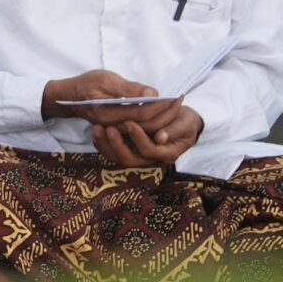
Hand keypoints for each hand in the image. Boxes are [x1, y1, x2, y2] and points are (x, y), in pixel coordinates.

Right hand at [41, 70, 179, 129]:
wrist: (68, 97)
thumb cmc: (85, 84)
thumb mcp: (105, 79)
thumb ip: (129, 88)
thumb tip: (152, 92)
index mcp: (108, 114)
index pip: (142, 113)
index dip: (161, 105)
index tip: (174, 94)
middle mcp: (112, 125)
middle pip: (147, 125)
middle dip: (166, 113)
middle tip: (180, 99)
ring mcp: (115, 128)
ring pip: (145, 129)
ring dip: (162, 117)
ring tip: (174, 104)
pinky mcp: (118, 127)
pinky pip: (140, 127)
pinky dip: (153, 119)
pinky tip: (162, 110)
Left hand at [90, 103, 204, 167]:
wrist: (181, 122)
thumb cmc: (185, 122)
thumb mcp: (186, 123)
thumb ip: (174, 130)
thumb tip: (160, 138)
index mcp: (167, 154)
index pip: (149, 150)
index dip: (139, 138)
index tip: (130, 122)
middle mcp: (151, 160)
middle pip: (130, 159)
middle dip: (117, 144)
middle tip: (108, 128)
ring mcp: (139, 157)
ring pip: (118, 157)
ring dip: (105, 144)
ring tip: (97, 127)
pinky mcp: (129, 151)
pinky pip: (113, 152)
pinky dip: (103, 143)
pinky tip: (96, 130)